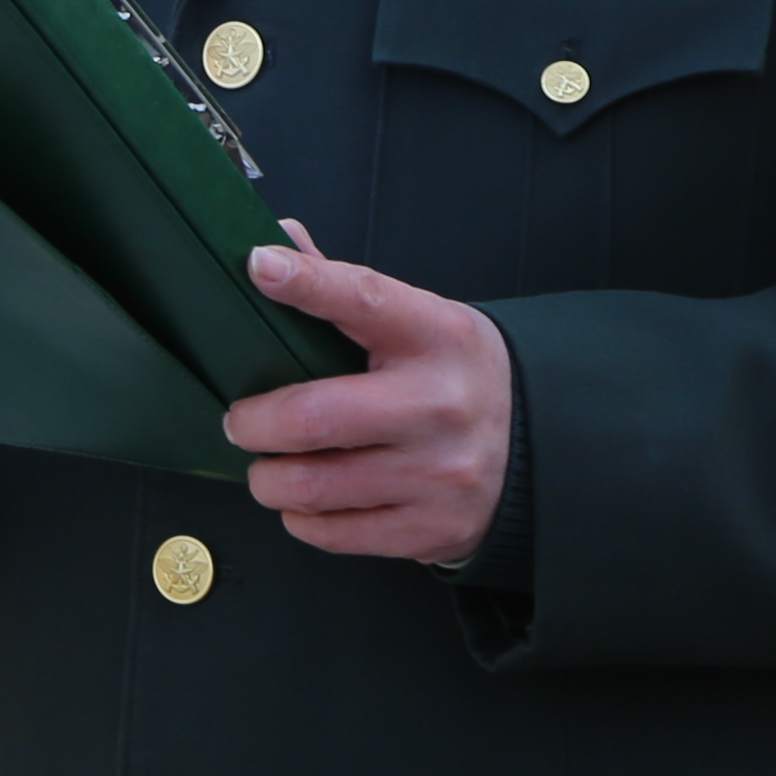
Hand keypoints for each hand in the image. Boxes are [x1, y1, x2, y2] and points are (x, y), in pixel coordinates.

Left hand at [227, 225, 513, 565]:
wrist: (534, 447)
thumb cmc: (450, 374)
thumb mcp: (418, 320)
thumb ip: (345, 287)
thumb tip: (277, 242)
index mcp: (436, 335)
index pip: (364, 297)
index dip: (308, 282)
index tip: (260, 266)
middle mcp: (440, 404)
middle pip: (313, 418)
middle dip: (252, 423)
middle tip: (241, 420)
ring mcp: (439, 474)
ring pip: (310, 486)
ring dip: (268, 478)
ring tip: (270, 465)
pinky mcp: (431, 529)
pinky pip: (330, 532)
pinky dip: (301, 517)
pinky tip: (309, 500)